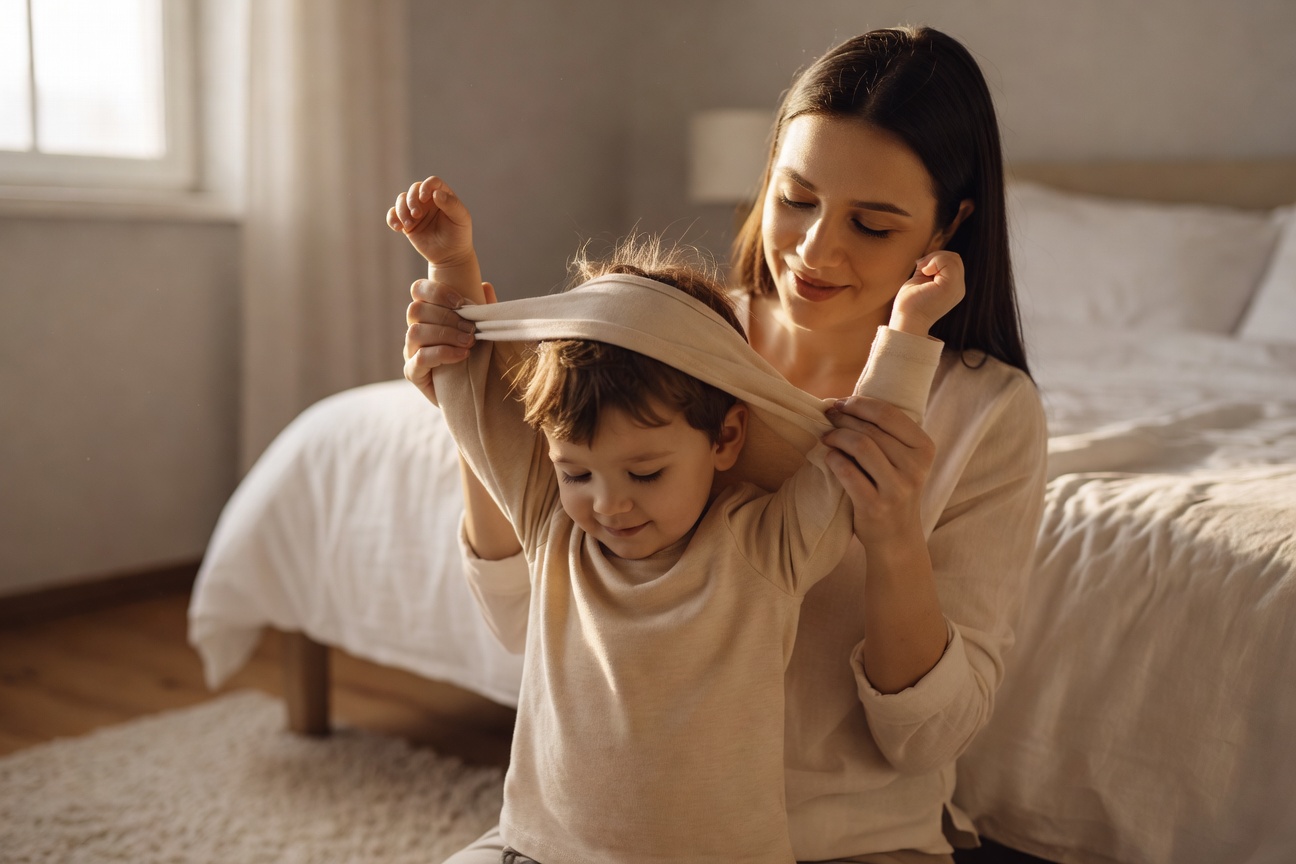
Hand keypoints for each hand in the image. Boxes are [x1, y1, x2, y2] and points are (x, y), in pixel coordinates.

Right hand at [387, 176, 473, 267]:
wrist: (450, 256)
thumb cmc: (459, 235)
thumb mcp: (461, 219)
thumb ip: (451, 204)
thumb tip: (436, 193)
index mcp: (442, 195)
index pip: (432, 182)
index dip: (426, 186)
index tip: (424, 198)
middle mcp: (428, 200)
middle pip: (414, 190)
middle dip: (412, 201)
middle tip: (417, 215)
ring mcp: (416, 211)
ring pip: (401, 200)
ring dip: (402, 211)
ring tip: (408, 225)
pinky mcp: (407, 223)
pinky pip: (393, 215)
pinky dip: (392, 219)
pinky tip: (398, 228)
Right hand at [403, 278, 496, 400]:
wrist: (475, 393)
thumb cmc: (478, 355)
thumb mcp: (483, 329)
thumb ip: (484, 308)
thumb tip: (485, 286)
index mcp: (428, 313)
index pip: (418, 290)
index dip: (435, 291)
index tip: (460, 302)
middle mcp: (415, 329)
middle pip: (417, 310)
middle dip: (447, 317)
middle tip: (472, 329)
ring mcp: (411, 351)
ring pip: (415, 332)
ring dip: (446, 335)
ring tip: (469, 343)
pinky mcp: (413, 372)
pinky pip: (420, 358)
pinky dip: (443, 354)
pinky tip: (462, 356)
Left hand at [822, 395, 934, 549]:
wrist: (896, 537)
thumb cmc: (892, 488)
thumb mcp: (903, 460)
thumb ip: (886, 433)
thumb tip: (846, 402)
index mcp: (924, 448)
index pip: (889, 414)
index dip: (859, 404)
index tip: (841, 403)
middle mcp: (915, 467)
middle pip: (871, 429)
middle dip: (844, 418)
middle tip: (828, 417)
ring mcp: (897, 488)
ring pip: (860, 446)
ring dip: (836, 436)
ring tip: (826, 437)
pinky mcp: (876, 506)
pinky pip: (847, 472)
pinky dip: (833, 459)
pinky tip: (828, 457)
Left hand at [889, 251, 965, 335]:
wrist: (906, 320)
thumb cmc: (909, 303)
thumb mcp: (922, 280)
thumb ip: (930, 269)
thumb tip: (931, 257)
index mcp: (953, 289)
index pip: (954, 263)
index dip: (937, 260)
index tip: (921, 268)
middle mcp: (959, 289)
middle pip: (955, 259)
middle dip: (936, 257)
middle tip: (920, 267)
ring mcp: (956, 288)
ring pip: (953, 258)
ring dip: (934, 258)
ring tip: (923, 270)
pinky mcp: (950, 287)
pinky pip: (948, 262)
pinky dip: (935, 261)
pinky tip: (925, 271)